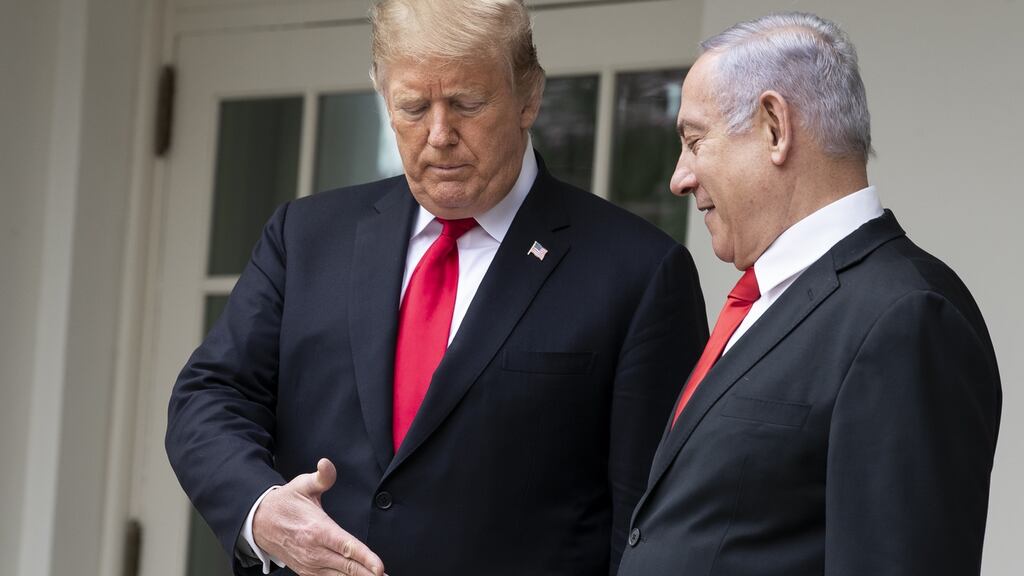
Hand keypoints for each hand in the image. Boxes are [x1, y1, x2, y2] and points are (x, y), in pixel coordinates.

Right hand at [253, 458, 384, 575]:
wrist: (259, 522)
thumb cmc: (285, 503)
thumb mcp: (301, 485)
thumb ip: (321, 477)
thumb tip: (326, 464)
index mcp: (318, 530)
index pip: (346, 547)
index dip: (365, 558)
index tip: (380, 567)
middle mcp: (314, 551)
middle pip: (347, 567)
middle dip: (368, 574)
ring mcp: (310, 564)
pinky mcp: (307, 572)